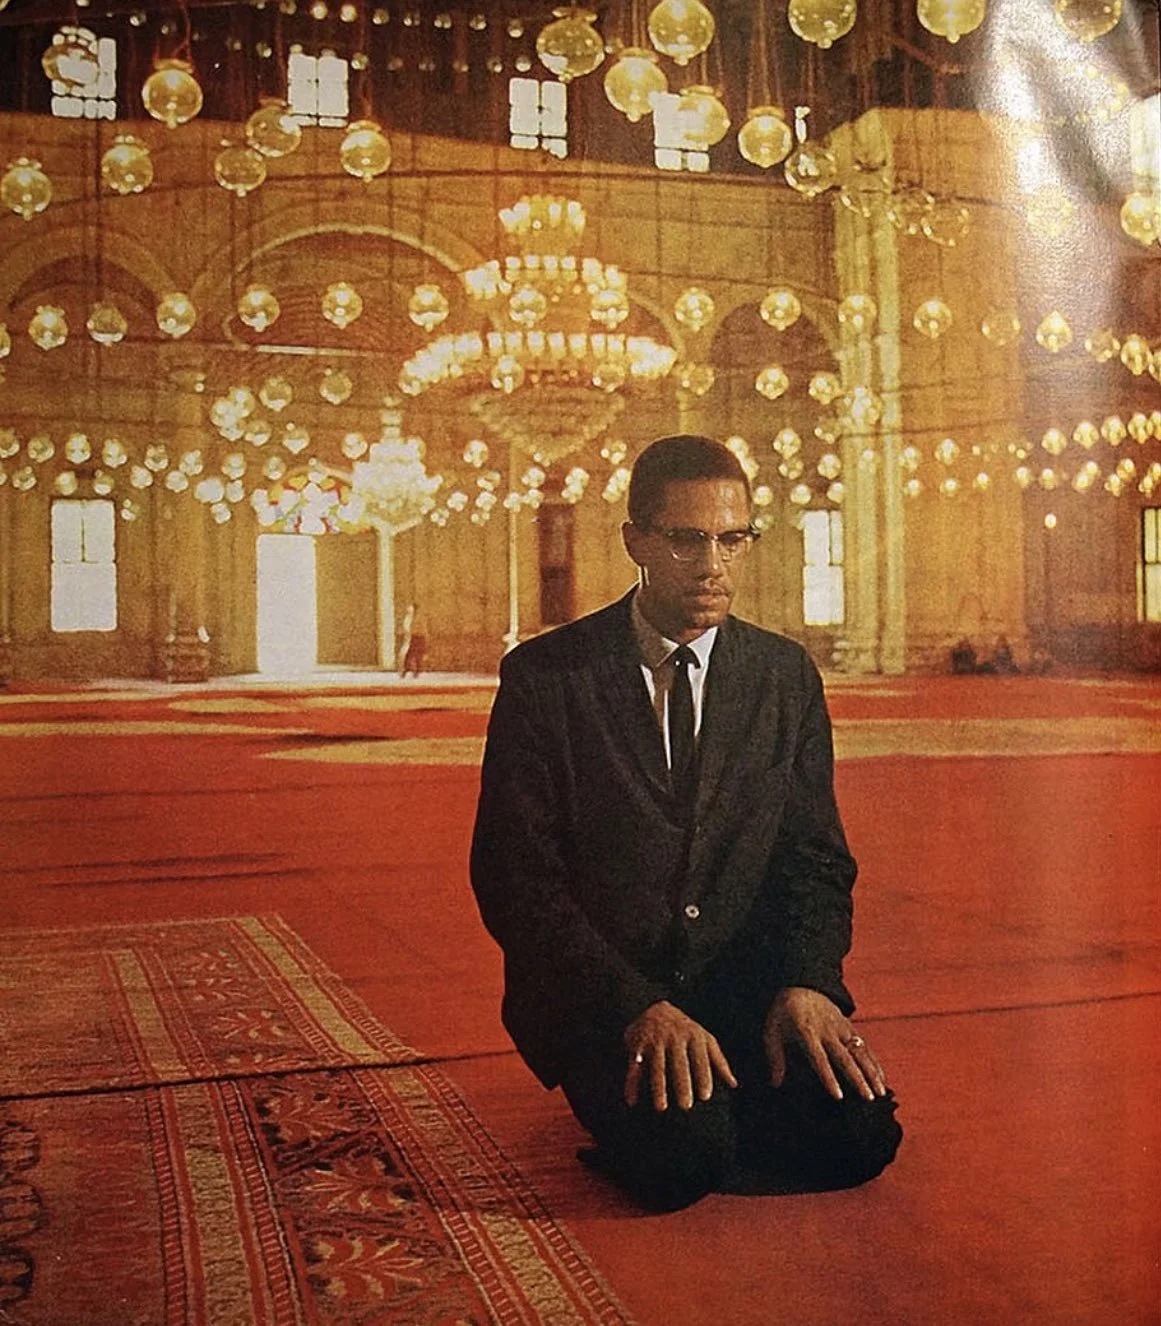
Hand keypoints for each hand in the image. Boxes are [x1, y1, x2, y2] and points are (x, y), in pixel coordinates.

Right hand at [624, 1001, 737, 1111]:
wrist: (656, 1008)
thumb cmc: (687, 1030)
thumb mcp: (705, 1039)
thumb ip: (719, 1061)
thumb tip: (733, 1084)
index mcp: (694, 1036)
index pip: (700, 1059)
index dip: (703, 1076)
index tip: (705, 1096)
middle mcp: (674, 1037)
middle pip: (678, 1064)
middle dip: (682, 1084)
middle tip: (686, 1106)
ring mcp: (656, 1040)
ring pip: (657, 1066)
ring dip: (658, 1087)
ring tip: (662, 1108)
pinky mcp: (638, 1044)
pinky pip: (635, 1066)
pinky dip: (632, 1083)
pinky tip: (632, 1099)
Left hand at [764, 987, 887, 1102]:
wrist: (801, 985)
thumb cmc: (784, 1012)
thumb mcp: (771, 1030)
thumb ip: (774, 1057)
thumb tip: (774, 1083)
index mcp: (806, 1032)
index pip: (819, 1058)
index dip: (829, 1077)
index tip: (838, 1096)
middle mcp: (827, 1030)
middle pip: (845, 1057)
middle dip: (858, 1078)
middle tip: (868, 1098)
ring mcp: (841, 1028)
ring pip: (860, 1051)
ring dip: (871, 1072)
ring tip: (880, 1092)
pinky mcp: (849, 1026)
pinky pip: (864, 1046)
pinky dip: (874, 1062)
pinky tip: (881, 1078)